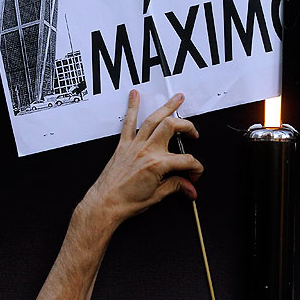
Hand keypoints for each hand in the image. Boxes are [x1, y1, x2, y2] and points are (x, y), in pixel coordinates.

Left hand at [77, 90, 204, 230]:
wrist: (105, 203)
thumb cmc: (126, 202)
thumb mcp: (157, 196)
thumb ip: (176, 187)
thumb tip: (189, 187)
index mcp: (157, 164)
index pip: (186, 160)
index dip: (195, 168)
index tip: (194, 175)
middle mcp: (146, 150)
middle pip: (172, 127)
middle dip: (187, 126)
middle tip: (193, 133)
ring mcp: (134, 145)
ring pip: (154, 119)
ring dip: (167, 106)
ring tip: (178, 98)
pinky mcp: (123, 145)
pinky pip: (128, 123)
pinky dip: (132, 107)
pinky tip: (134, 95)